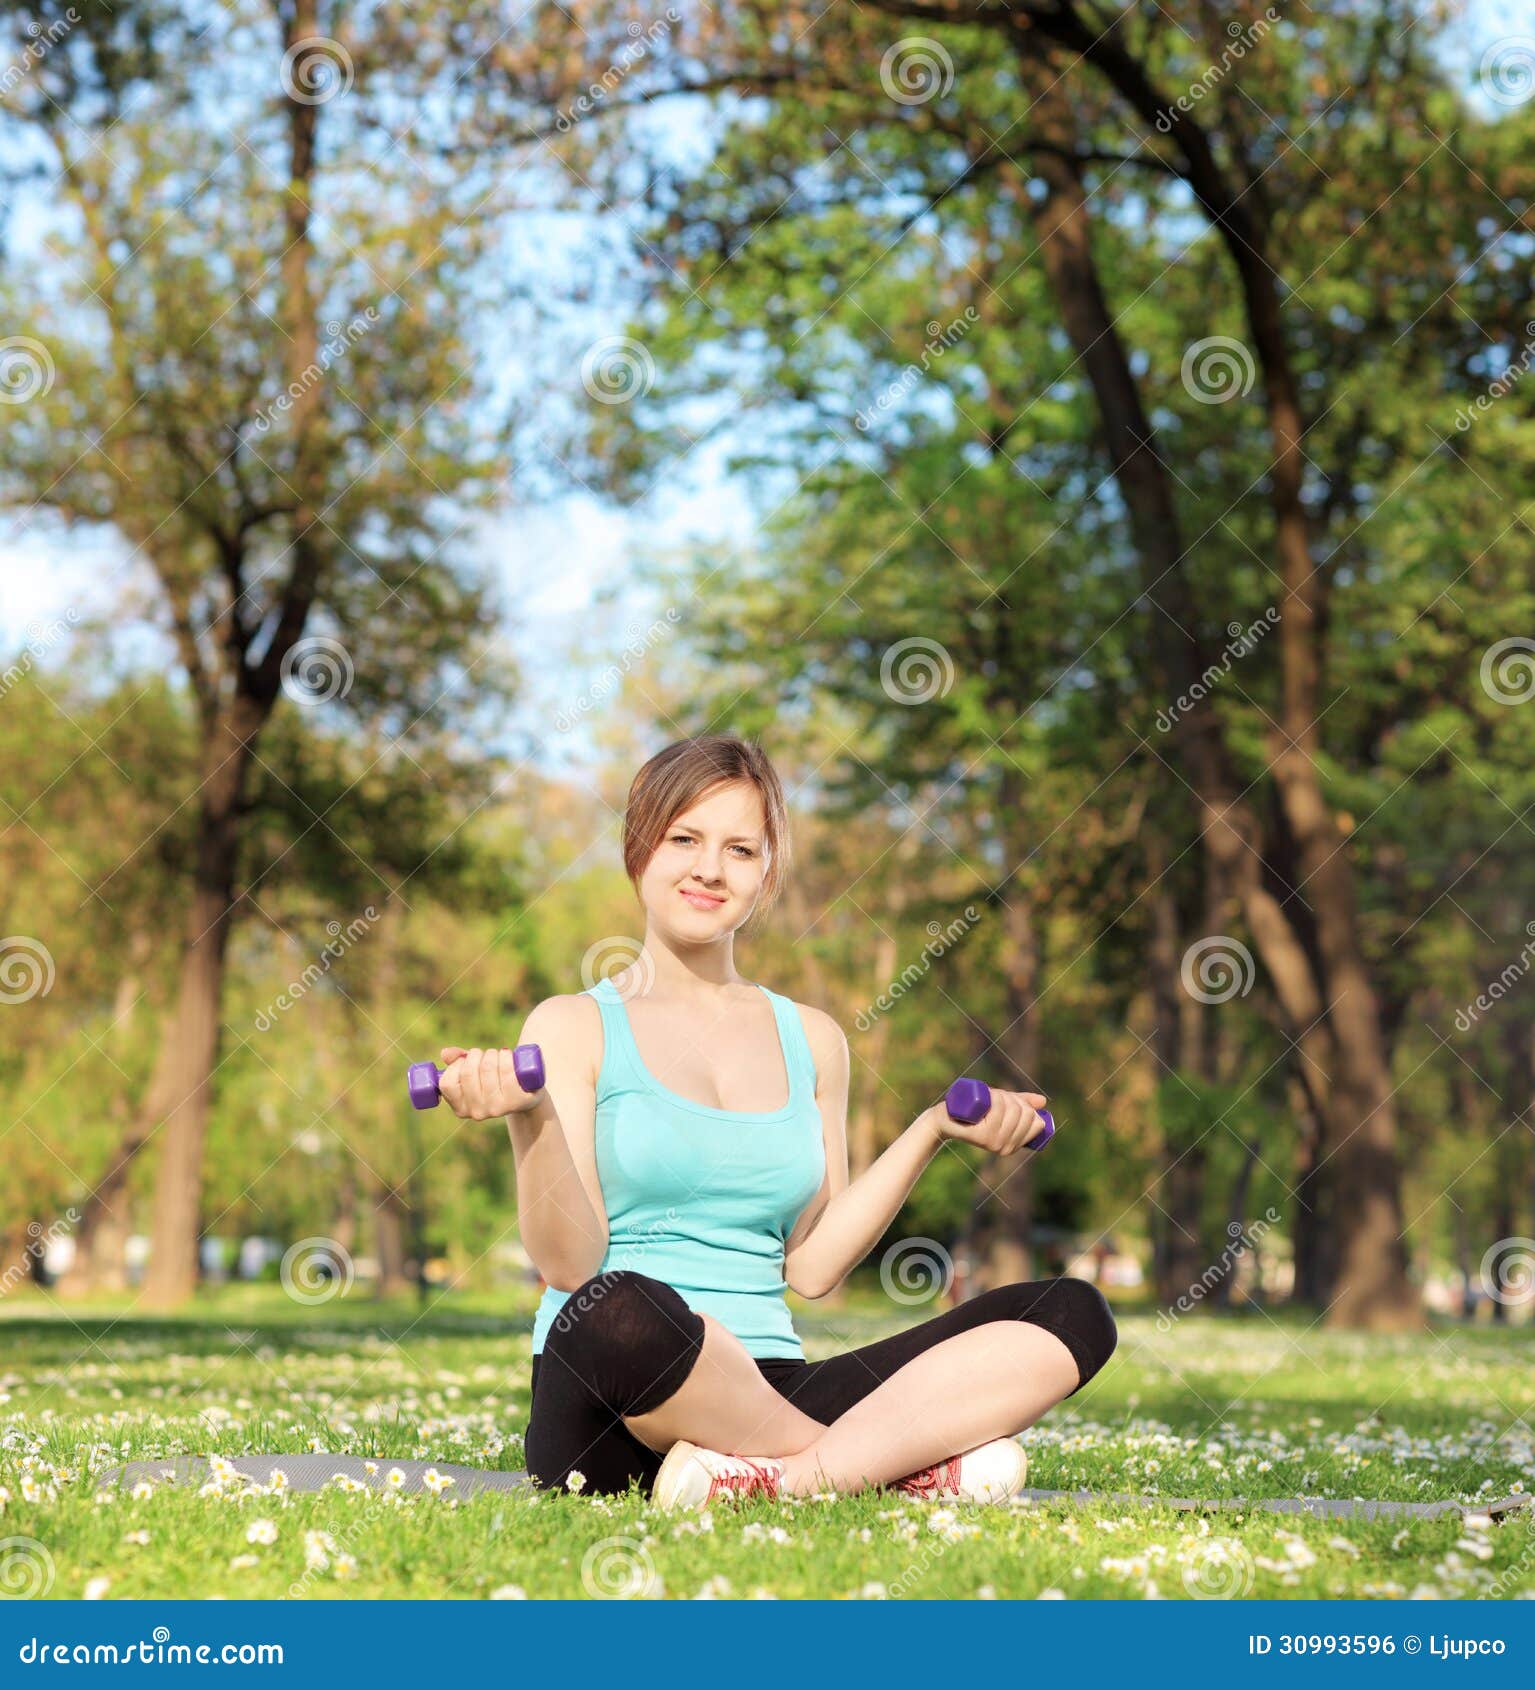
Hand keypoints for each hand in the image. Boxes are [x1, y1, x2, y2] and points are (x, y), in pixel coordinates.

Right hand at [437, 1047, 544, 1119]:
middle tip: (486, 1055)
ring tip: (500, 1056)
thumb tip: (445, 1053)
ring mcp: (497, 1108)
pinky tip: (510, 1058)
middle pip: (468, 1071)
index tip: (467, 1060)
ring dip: (494, 1053)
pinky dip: (507, 1056)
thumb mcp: (475, 1073)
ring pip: (487, 1066)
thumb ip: (456, 1062)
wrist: (528, 1094)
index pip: (447, 1083)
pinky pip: (506, 1068)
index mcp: (461, 1108)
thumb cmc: (496, 1080)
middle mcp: (478, 1112)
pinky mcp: (517, 1100)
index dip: (457, 1064)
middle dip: (477, 1054)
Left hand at [921, 1088, 1048, 1153]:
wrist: (946, 1119)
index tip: (1009, 1100)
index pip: (1037, 1121)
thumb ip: (1022, 1104)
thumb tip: (1043, 1101)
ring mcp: (994, 1143)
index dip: (1026, 1105)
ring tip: (990, 1097)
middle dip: (1013, 1097)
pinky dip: (996, 1098)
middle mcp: (1006, 1148)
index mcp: (1015, 1145)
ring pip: (1012, 1109)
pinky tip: (989, 1099)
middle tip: (996, 1097)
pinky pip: (998, 1110)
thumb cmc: (974, 1112)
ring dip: (1003, 1095)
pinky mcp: (981, 1136)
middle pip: (1025, 1114)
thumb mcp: (1002, 1106)